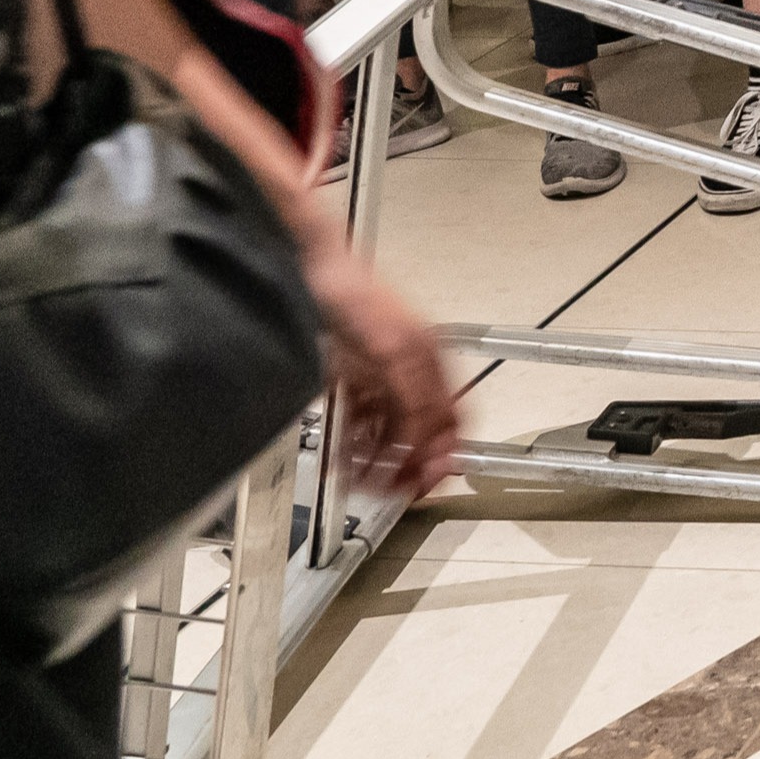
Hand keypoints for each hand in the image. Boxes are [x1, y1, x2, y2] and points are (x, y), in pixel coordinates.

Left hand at [299, 240, 459, 497]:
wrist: (305, 266)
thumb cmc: (353, 294)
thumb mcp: (394, 349)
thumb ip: (416, 396)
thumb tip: (430, 441)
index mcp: (430, 360)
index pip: (454, 418)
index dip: (447, 453)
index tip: (430, 483)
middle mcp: (409, 369)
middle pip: (422, 430)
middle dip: (410, 464)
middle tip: (394, 493)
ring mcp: (379, 372)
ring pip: (389, 430)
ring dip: (379, 460)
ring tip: (363, 482)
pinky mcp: (349, 374)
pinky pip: (359, 419)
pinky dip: (354, 443)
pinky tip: (343, 459)